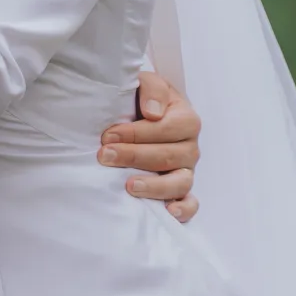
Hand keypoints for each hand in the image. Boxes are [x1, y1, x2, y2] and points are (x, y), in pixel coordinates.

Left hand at [99, 70, 200, 221]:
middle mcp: (190, 147)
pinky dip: (183, 209)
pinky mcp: (182, 190)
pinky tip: (168, 212)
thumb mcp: (146, 83)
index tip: (108, 135)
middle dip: (134, 156)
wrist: (142, 113)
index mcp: (186, 119)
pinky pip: (190, 204)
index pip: (166, 128)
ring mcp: (187, 170)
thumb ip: (151, 89)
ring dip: (155, 186)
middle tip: (105, 155)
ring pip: (180, 182)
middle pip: (168, 156)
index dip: (136, 133)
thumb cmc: (143, 99)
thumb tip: (152, 113)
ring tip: (129, 186)